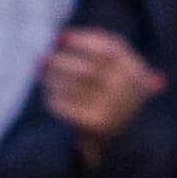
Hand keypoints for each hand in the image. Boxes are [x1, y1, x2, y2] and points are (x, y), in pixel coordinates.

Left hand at [37, 27, 160, 149]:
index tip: (60, 37)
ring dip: (52, 79)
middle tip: (41, 59)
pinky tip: (50, 97)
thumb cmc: (112, 96)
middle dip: (59, 62)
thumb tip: (60, 35)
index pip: (109, 49)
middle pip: (85, 69)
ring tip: (42, 76)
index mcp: (135, 71)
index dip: (82, 40)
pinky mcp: (97, 123)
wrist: (124, 141)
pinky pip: (67, 106)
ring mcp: (114, 107)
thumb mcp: (118, 71)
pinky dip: (54, 99)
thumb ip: (94, 49)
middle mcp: (127, 88)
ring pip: (73, 86)